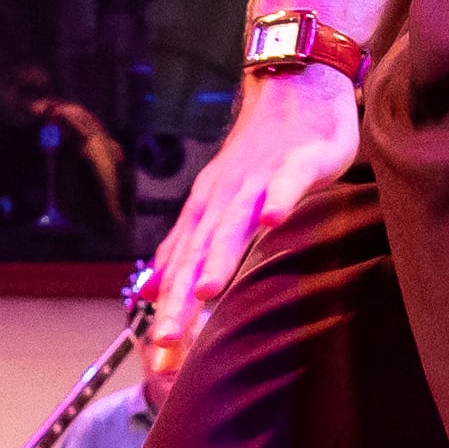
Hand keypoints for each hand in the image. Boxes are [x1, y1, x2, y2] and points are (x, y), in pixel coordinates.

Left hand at [147, 65, 359, 366]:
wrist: (292, 87)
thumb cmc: (261, 153)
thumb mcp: (216, 203)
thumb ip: (186, 247)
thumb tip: (149, 291)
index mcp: (205, 213)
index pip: (181, 271)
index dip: (170, 314)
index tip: (161, 360)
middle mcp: (224, 199)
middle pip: (199, 254)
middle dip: (183, 300)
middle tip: (169, 343)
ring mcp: (260, 179)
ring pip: (235, 222)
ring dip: (221, 255)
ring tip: (209, 290)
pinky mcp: (298, 160)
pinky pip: (288, 182)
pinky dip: (279, 199)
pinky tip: (274, 220)